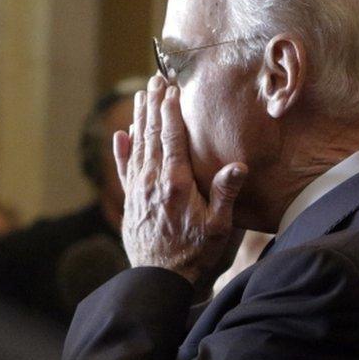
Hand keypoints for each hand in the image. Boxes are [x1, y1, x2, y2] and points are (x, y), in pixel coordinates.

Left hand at [113, 76, 247, 283]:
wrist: (159, 278)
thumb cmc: (194, 253)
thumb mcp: (218, 227)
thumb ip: (225, 194)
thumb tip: (238, 166)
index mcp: (176, 183)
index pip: (172, 138)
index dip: (171, 111)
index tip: (171, 89)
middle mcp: (153, 181)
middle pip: (152, 135)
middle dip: (154, 106)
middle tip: (155, 81)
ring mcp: (138, 190)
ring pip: (137, 146)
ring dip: (139, 120)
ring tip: (141, 97)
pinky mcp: (131, 201)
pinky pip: (124, 169)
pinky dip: (122, 150)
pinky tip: (120, 135)